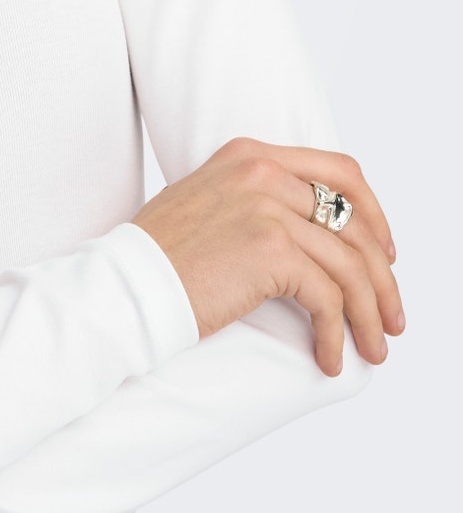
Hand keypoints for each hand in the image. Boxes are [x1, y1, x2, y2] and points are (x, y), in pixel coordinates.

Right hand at [131, 137, 403, 376]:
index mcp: (249, 154)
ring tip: (370, 348)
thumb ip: (256, 201)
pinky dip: (336, 334)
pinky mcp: (271, 250)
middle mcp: (262, 171)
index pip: (339, 172)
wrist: (124, 284)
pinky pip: (327, 298)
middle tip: (388, 316)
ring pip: (349, 265)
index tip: (384, 253)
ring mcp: (267, 207)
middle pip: (355, 222)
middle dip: (381, 276)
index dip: (374, 215)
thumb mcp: (209, 203)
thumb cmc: (157, 257)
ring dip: (368, 314)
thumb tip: (313, 240)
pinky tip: (329, 357)